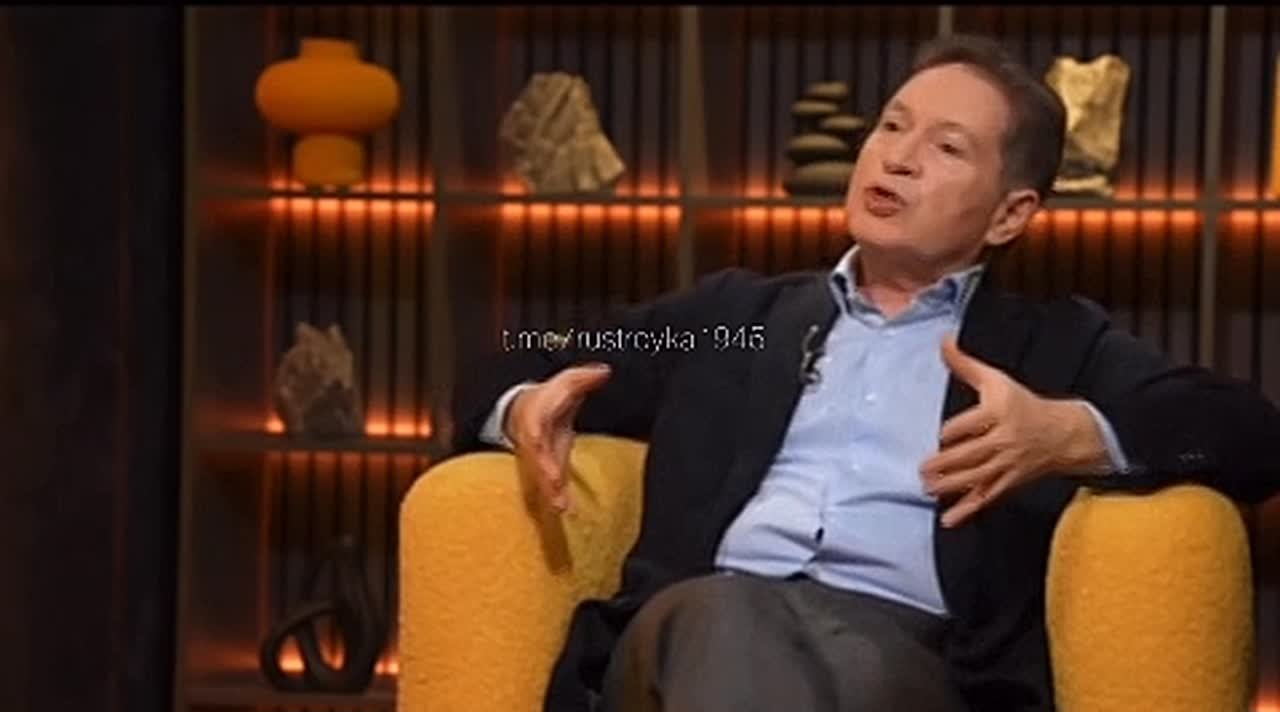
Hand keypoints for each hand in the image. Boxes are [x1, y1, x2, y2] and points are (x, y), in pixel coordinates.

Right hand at [505, 362, 612, 511]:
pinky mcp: (545, 468)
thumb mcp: (565, 383)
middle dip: (544, 473)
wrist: (523, 410)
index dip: (537, 439)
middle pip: (536, 459)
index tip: (538, 444)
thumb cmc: (546, 398)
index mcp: (534, 418)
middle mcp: (533, 441)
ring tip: (559, 508)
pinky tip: (564, 511)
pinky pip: (549, 485)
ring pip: (540, 477)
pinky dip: (555, 497)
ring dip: (548, 493)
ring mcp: (537, 457)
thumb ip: (584, 379)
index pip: (534, 428)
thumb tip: (605, 371)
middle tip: (553, 487)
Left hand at [921, 336, 1108, 527]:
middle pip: (972, 454)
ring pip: (976, 478)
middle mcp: (1003, 441)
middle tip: (923, 469)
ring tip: (927, 488)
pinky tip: (948, 519)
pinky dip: (967, 510)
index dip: (955, 431)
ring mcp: (1006, 465)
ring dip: (951, 486)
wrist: (1064, 434)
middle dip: (947, 464)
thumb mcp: (995, 380)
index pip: (972, 425)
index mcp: (998, 414)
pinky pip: (986, 498)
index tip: (941, 436)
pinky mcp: (1007, 483)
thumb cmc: (1022, 404)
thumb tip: (943, 340)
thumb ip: (965, 364)